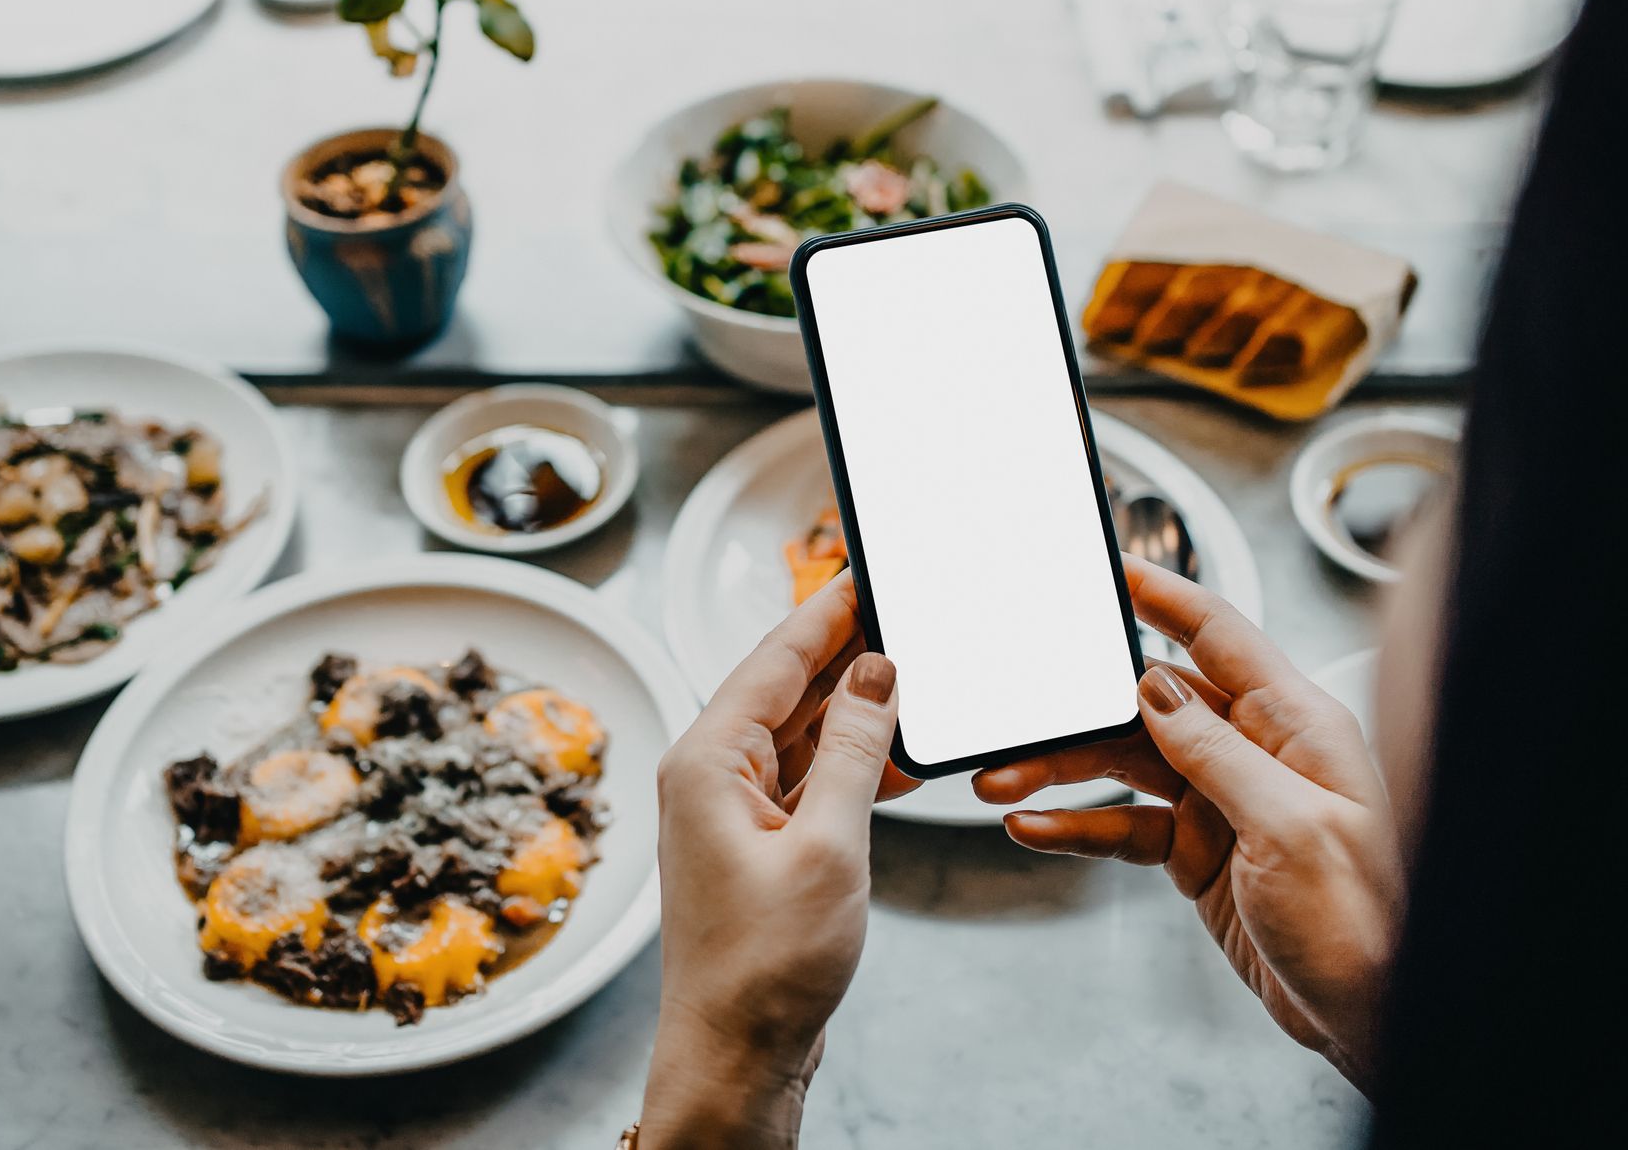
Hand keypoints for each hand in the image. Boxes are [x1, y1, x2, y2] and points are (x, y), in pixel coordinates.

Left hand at [640, 573, 908, 1149]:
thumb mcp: (828, 845)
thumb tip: (877, 672)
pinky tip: (905, 759)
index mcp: (707, 760)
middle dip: (848, 653)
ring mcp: (733, 812)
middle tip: (909, 615)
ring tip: (921, 679)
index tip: (869, 568)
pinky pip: (809, 781)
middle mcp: (710, 775)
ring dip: (858, 713)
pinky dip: (854, 767)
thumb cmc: (766, 967)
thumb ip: (853, 749)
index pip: (775, 658)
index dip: (827, 609)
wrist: (737, 1058)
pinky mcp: (759, 847)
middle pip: (786, 688)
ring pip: (801, 735)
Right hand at [975, 556, 1401, 1085]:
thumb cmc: (1369, 925)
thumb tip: (1158, 687)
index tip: (1109, 567)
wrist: (1376, 1016)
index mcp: (1296, 727)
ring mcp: (1226, 802)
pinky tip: (1036, 828)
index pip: (1220, 636)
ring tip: (1004, 783)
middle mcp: (1259, 753)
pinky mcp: (1200, 851)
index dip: (1162, 595)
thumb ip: (1218, 753)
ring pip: (1126, 764)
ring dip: (1062, 771)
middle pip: (1150, 704)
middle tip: (1018, 718)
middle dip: (1077, 710)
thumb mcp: (1291, 830)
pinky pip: (1126, 825)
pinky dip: (1078, 826)